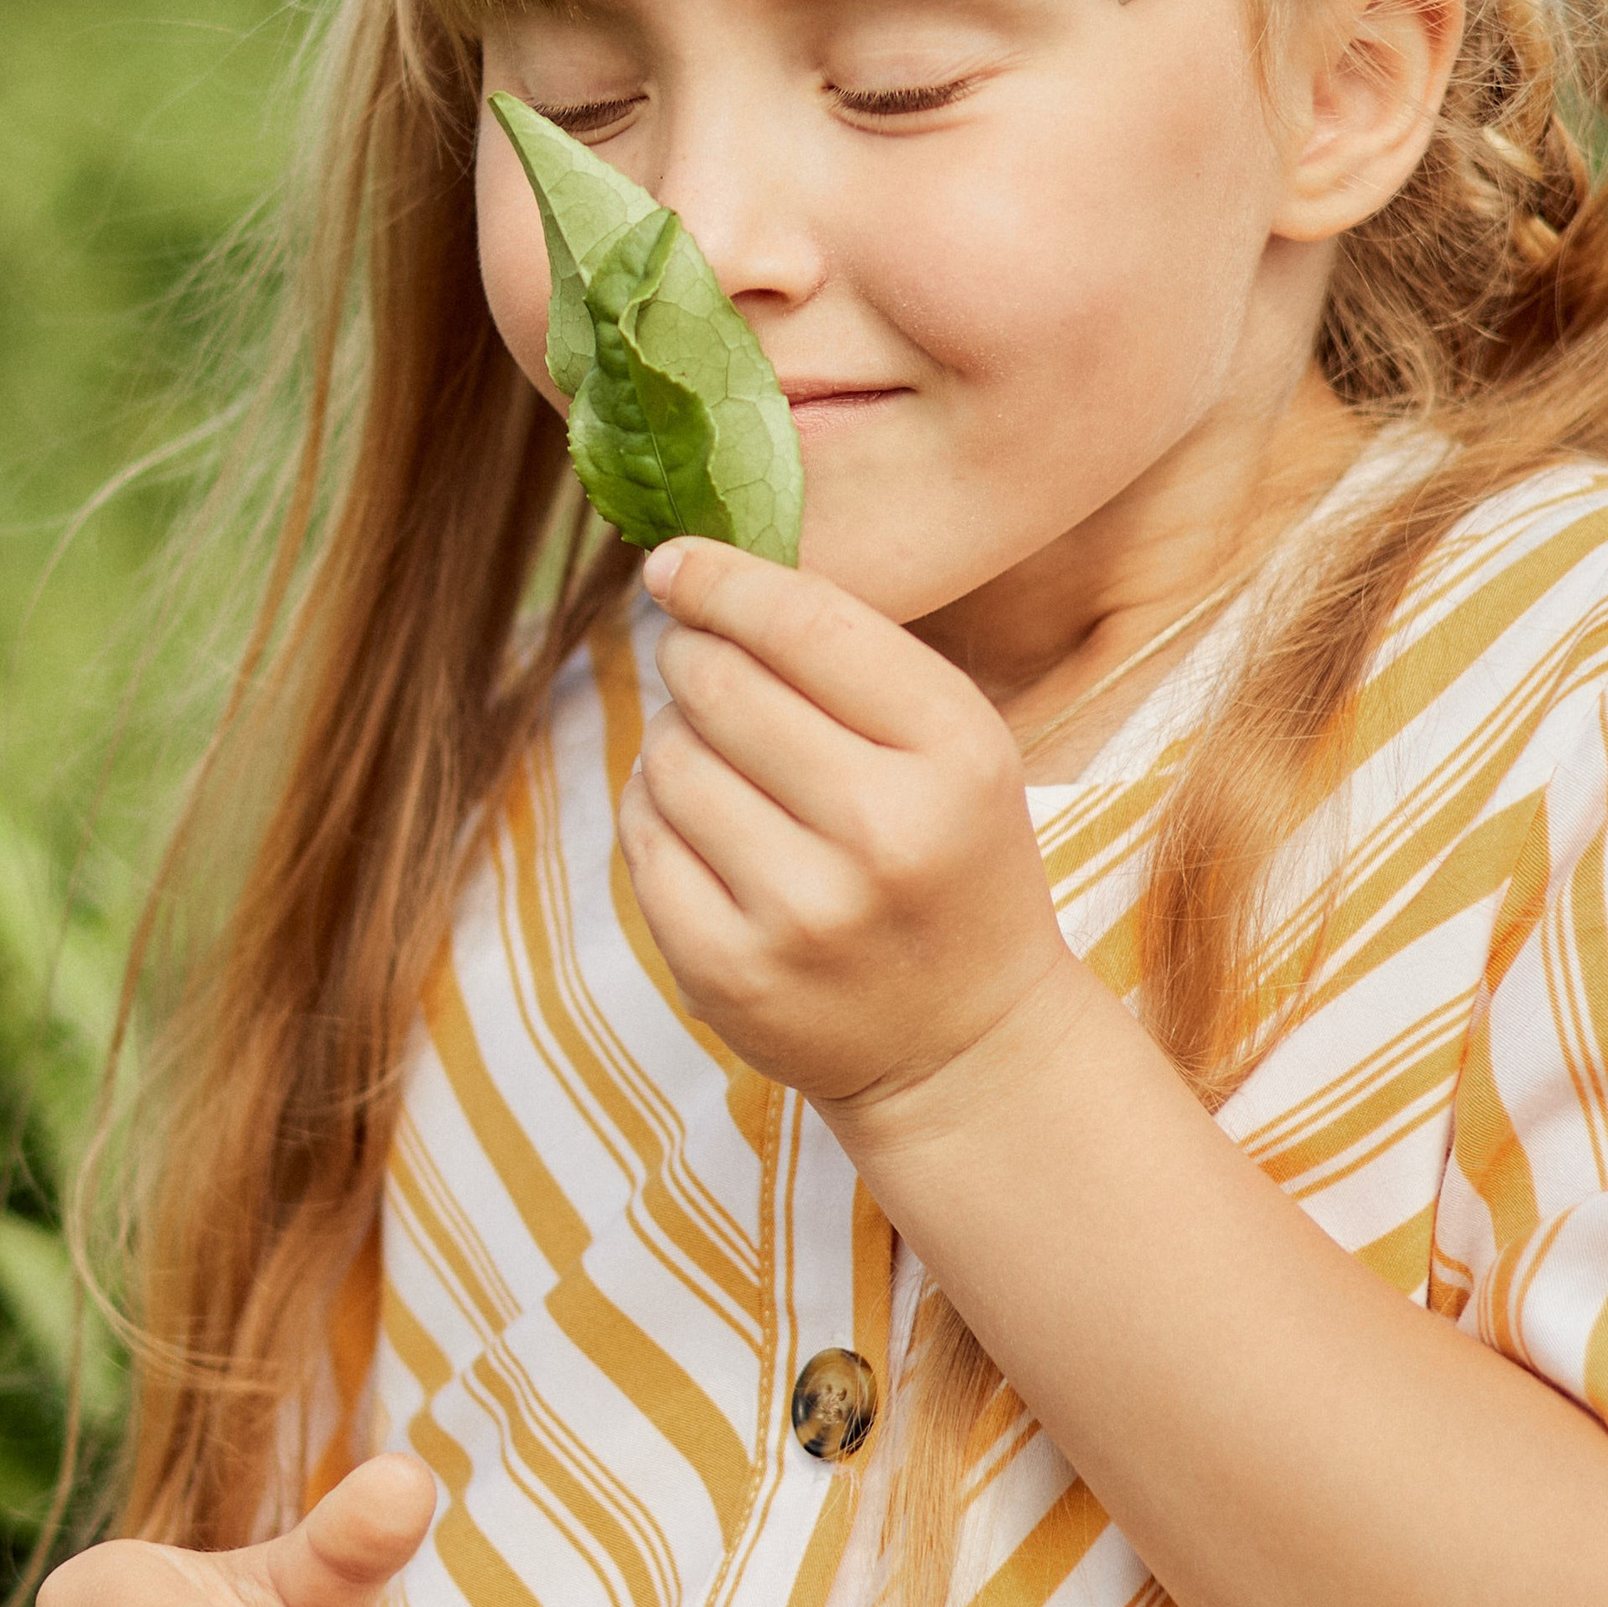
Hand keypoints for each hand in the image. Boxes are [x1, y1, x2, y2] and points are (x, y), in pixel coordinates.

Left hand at [619, 539, 1081, 1126]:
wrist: (966, 1045)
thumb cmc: (950, 863)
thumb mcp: (955, 748)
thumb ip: (850, 657)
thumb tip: (692, 570)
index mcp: (956, 755)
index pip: (807, 626)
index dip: (722, 579)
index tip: (673, 561)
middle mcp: (882, 833)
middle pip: (720, 684)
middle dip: (693, 655)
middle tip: (700, 662)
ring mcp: (800, 912)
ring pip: (669, 758)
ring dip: (674, 738)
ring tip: (721, 762)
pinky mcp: (729, 972)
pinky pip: (641, 841)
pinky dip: (653, 812)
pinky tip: (697, 823)